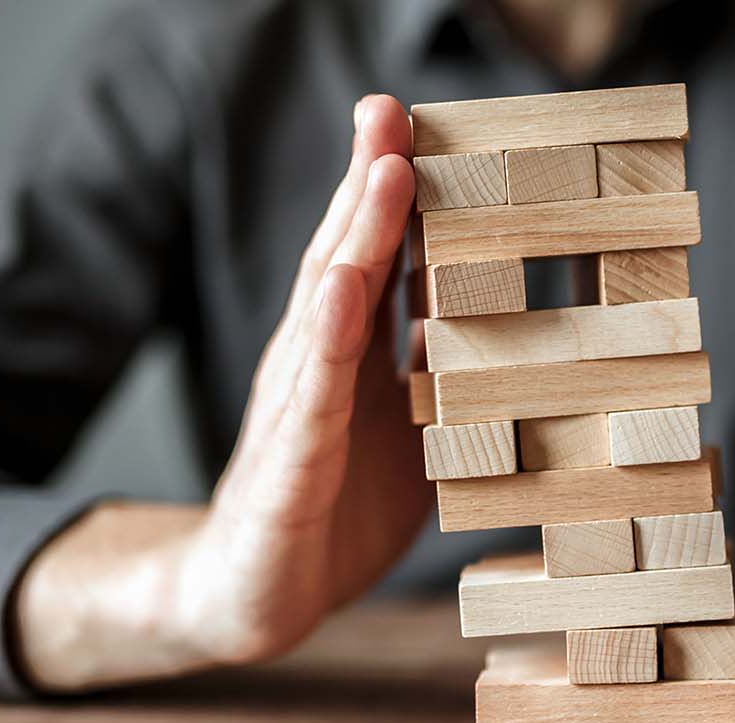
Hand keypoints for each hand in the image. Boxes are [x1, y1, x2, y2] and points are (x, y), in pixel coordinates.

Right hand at [14, 95, 432, 689]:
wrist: (254, 599)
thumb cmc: (333, 503)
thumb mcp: (399, 425)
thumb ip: (427, 362)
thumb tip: (481, 301)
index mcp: (346, 356)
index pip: (369, 259)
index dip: (391, 192)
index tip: (414, 121)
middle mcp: (315, 368)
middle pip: (341, 260)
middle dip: (368, 184)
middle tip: (389, 110)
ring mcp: (296, 414)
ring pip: (324, 314)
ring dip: (354, 240)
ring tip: (383, 176)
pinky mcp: (287, 473)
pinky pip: (309, 404)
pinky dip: (324, 348)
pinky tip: (338, 297)